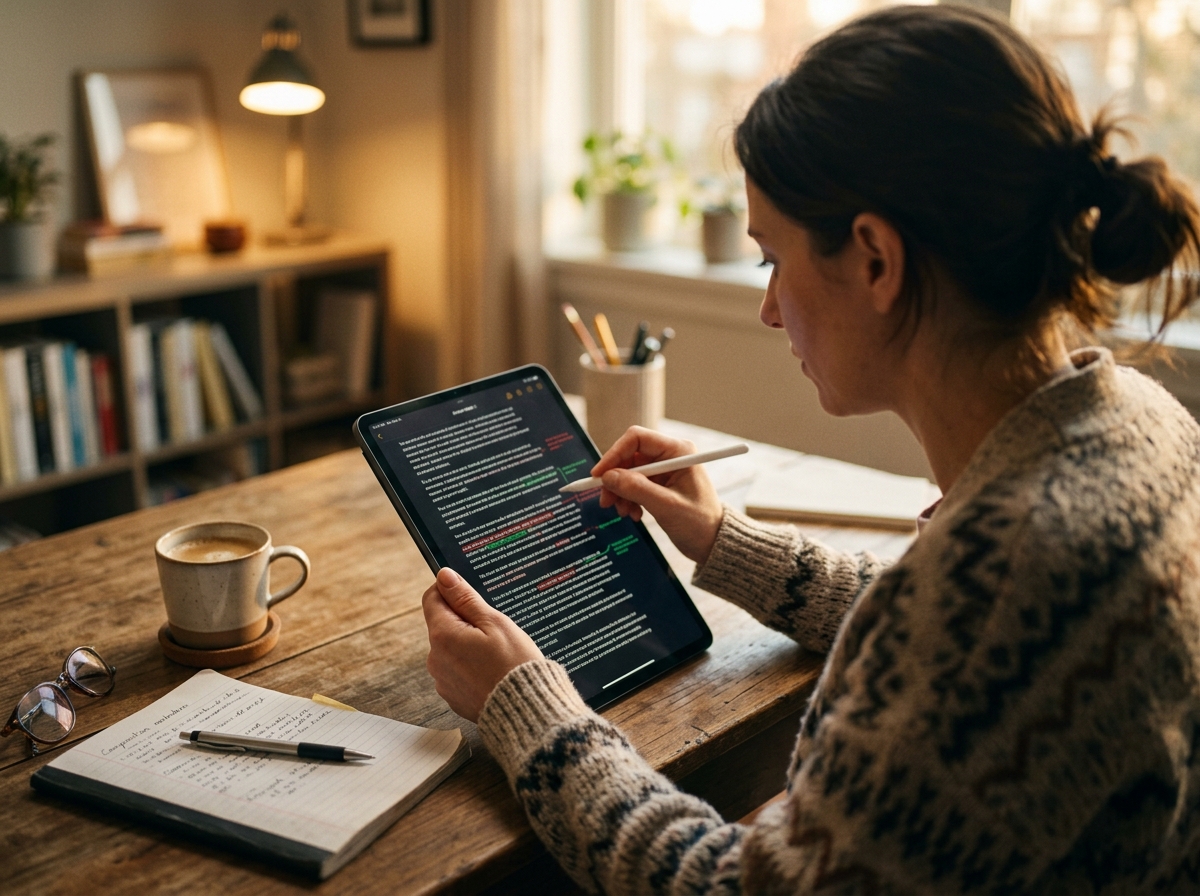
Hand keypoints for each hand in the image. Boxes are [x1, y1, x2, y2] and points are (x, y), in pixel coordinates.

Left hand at [422, 568, 542, 722]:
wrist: (526, 712)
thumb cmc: (515, 665)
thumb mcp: (495, 623)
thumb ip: (465, 598)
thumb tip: (444, 576)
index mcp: (443, 635)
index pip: (432, 598)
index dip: (452, 591)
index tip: (473, 596)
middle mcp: (435, 658)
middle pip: (443, 624)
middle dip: (465, 621)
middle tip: (495, 630)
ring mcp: (443, 680)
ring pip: (451, 648)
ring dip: (469, 645)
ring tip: (499, 654)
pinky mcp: (453, 696)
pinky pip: (458, 671)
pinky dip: (472, 667)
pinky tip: (494, 671)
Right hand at [592, 426, 723, 564]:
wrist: (712, 542)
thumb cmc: (699, 523)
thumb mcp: (666, 506)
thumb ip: (636, 489)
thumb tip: (607, 477)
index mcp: (678, 451)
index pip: (637, 439)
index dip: (614, 454)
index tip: (599, 475)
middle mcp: (670, 456)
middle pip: (629, 456)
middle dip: (615, 479)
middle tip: (606, 501)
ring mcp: (664, 470)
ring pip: (628, 472)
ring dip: (621, 492)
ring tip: (624, 512)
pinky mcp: (659, 484)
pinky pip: (634, 485)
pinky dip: (628, 499)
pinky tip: (634, 514)